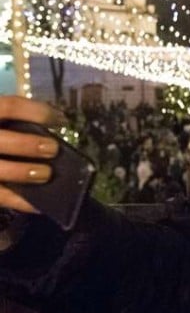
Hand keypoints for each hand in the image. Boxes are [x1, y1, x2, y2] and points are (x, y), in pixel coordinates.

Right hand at [0, 97, 65, 213]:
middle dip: (28, 144)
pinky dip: (21, 202)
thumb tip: (58, 127)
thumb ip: (17, 125)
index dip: (38, 112)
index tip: (61, 120)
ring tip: (46, 174)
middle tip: (53, 149)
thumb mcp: (0, 125)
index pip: (10, 106)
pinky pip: (0, 196)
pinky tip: (40, 205)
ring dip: (23, 172)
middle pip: (1, 140)